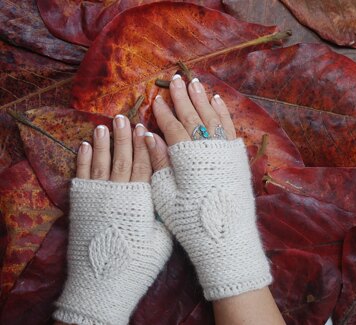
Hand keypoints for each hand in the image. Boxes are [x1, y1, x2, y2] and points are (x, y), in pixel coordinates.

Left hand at [54, 116, 171, 324]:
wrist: (104, 282)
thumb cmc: (138, 263)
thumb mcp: (161, 240)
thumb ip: (164, 213)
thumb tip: (169, 193)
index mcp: (140, 199)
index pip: (143, 164)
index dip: (144, 145)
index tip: (144, 127)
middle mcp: (118, 192)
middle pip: (122, 158)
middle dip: (124, 137)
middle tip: (124, 117)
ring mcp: (98, 196)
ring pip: (101, 163)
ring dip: (103, 142)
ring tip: (104, 125)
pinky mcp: (82, 204)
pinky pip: (82, 176)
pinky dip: (82, 160)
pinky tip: (84, 145)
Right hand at [148, 75, 271, 300]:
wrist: (224, 237)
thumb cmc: (190, 221)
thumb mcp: (166, 195)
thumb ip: (159, 163)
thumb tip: (149, 136)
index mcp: (186, 157)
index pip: (172, 127)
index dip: (163, 113)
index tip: (156, 99)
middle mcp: (207, 148)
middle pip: (192, 116)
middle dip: (182, 97)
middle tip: (175, 80)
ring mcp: (225, 150)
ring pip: (212, 117)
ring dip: (202, 98)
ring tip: (194, 82)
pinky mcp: (238, 156)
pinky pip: (229, 127)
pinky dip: (223, 112)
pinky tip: (217, 100)